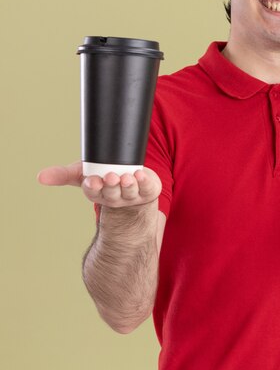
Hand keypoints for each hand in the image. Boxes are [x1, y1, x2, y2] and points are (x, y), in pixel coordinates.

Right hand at [37, 161, 161, 207]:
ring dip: (129, 185)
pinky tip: (141, 175)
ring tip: (127, 177)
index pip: (94, 193)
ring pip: (130, 192)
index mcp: (98, 193)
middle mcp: (115, 197)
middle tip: (111, 177)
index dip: (94, 188)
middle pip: (112, 193)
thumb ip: (62, 174)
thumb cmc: (102, 176)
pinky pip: (147, 188)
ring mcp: (132, 196)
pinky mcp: (148, 191)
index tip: (93, 181)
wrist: (130, 180)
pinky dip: (145, 182)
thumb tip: (40, 177)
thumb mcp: (82, 173)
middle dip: (111, 186)